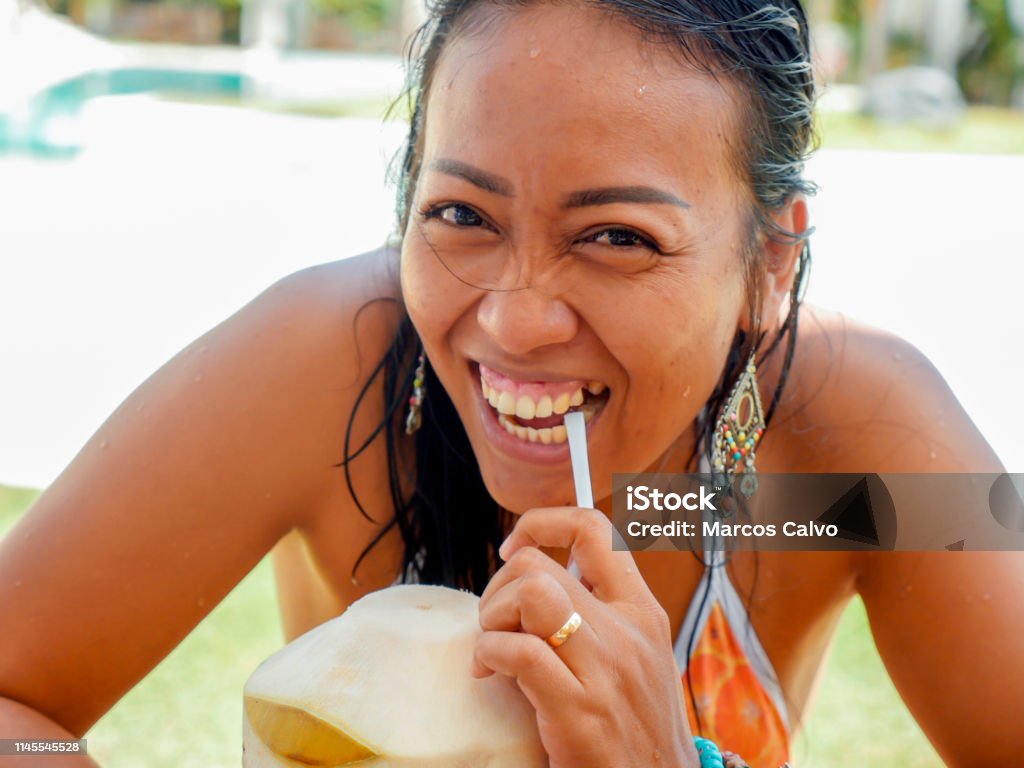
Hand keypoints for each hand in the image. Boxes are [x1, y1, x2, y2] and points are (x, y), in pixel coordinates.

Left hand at [472, 506, 699, 767]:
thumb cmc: (635, 727)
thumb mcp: (635, 658)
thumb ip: (599, 616)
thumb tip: (536, 581)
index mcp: (643, 611)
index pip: (595, 529)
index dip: (542, 522)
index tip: (512, 548)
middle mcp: (629, 631)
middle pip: (538, 564)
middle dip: (497, 589)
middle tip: (494, 626)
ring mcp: (607, 670)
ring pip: (530, 593)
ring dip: (493, 617)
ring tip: (492, 649)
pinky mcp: (581, 712)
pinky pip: (519, 652)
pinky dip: (489, 655)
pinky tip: (489, 673)